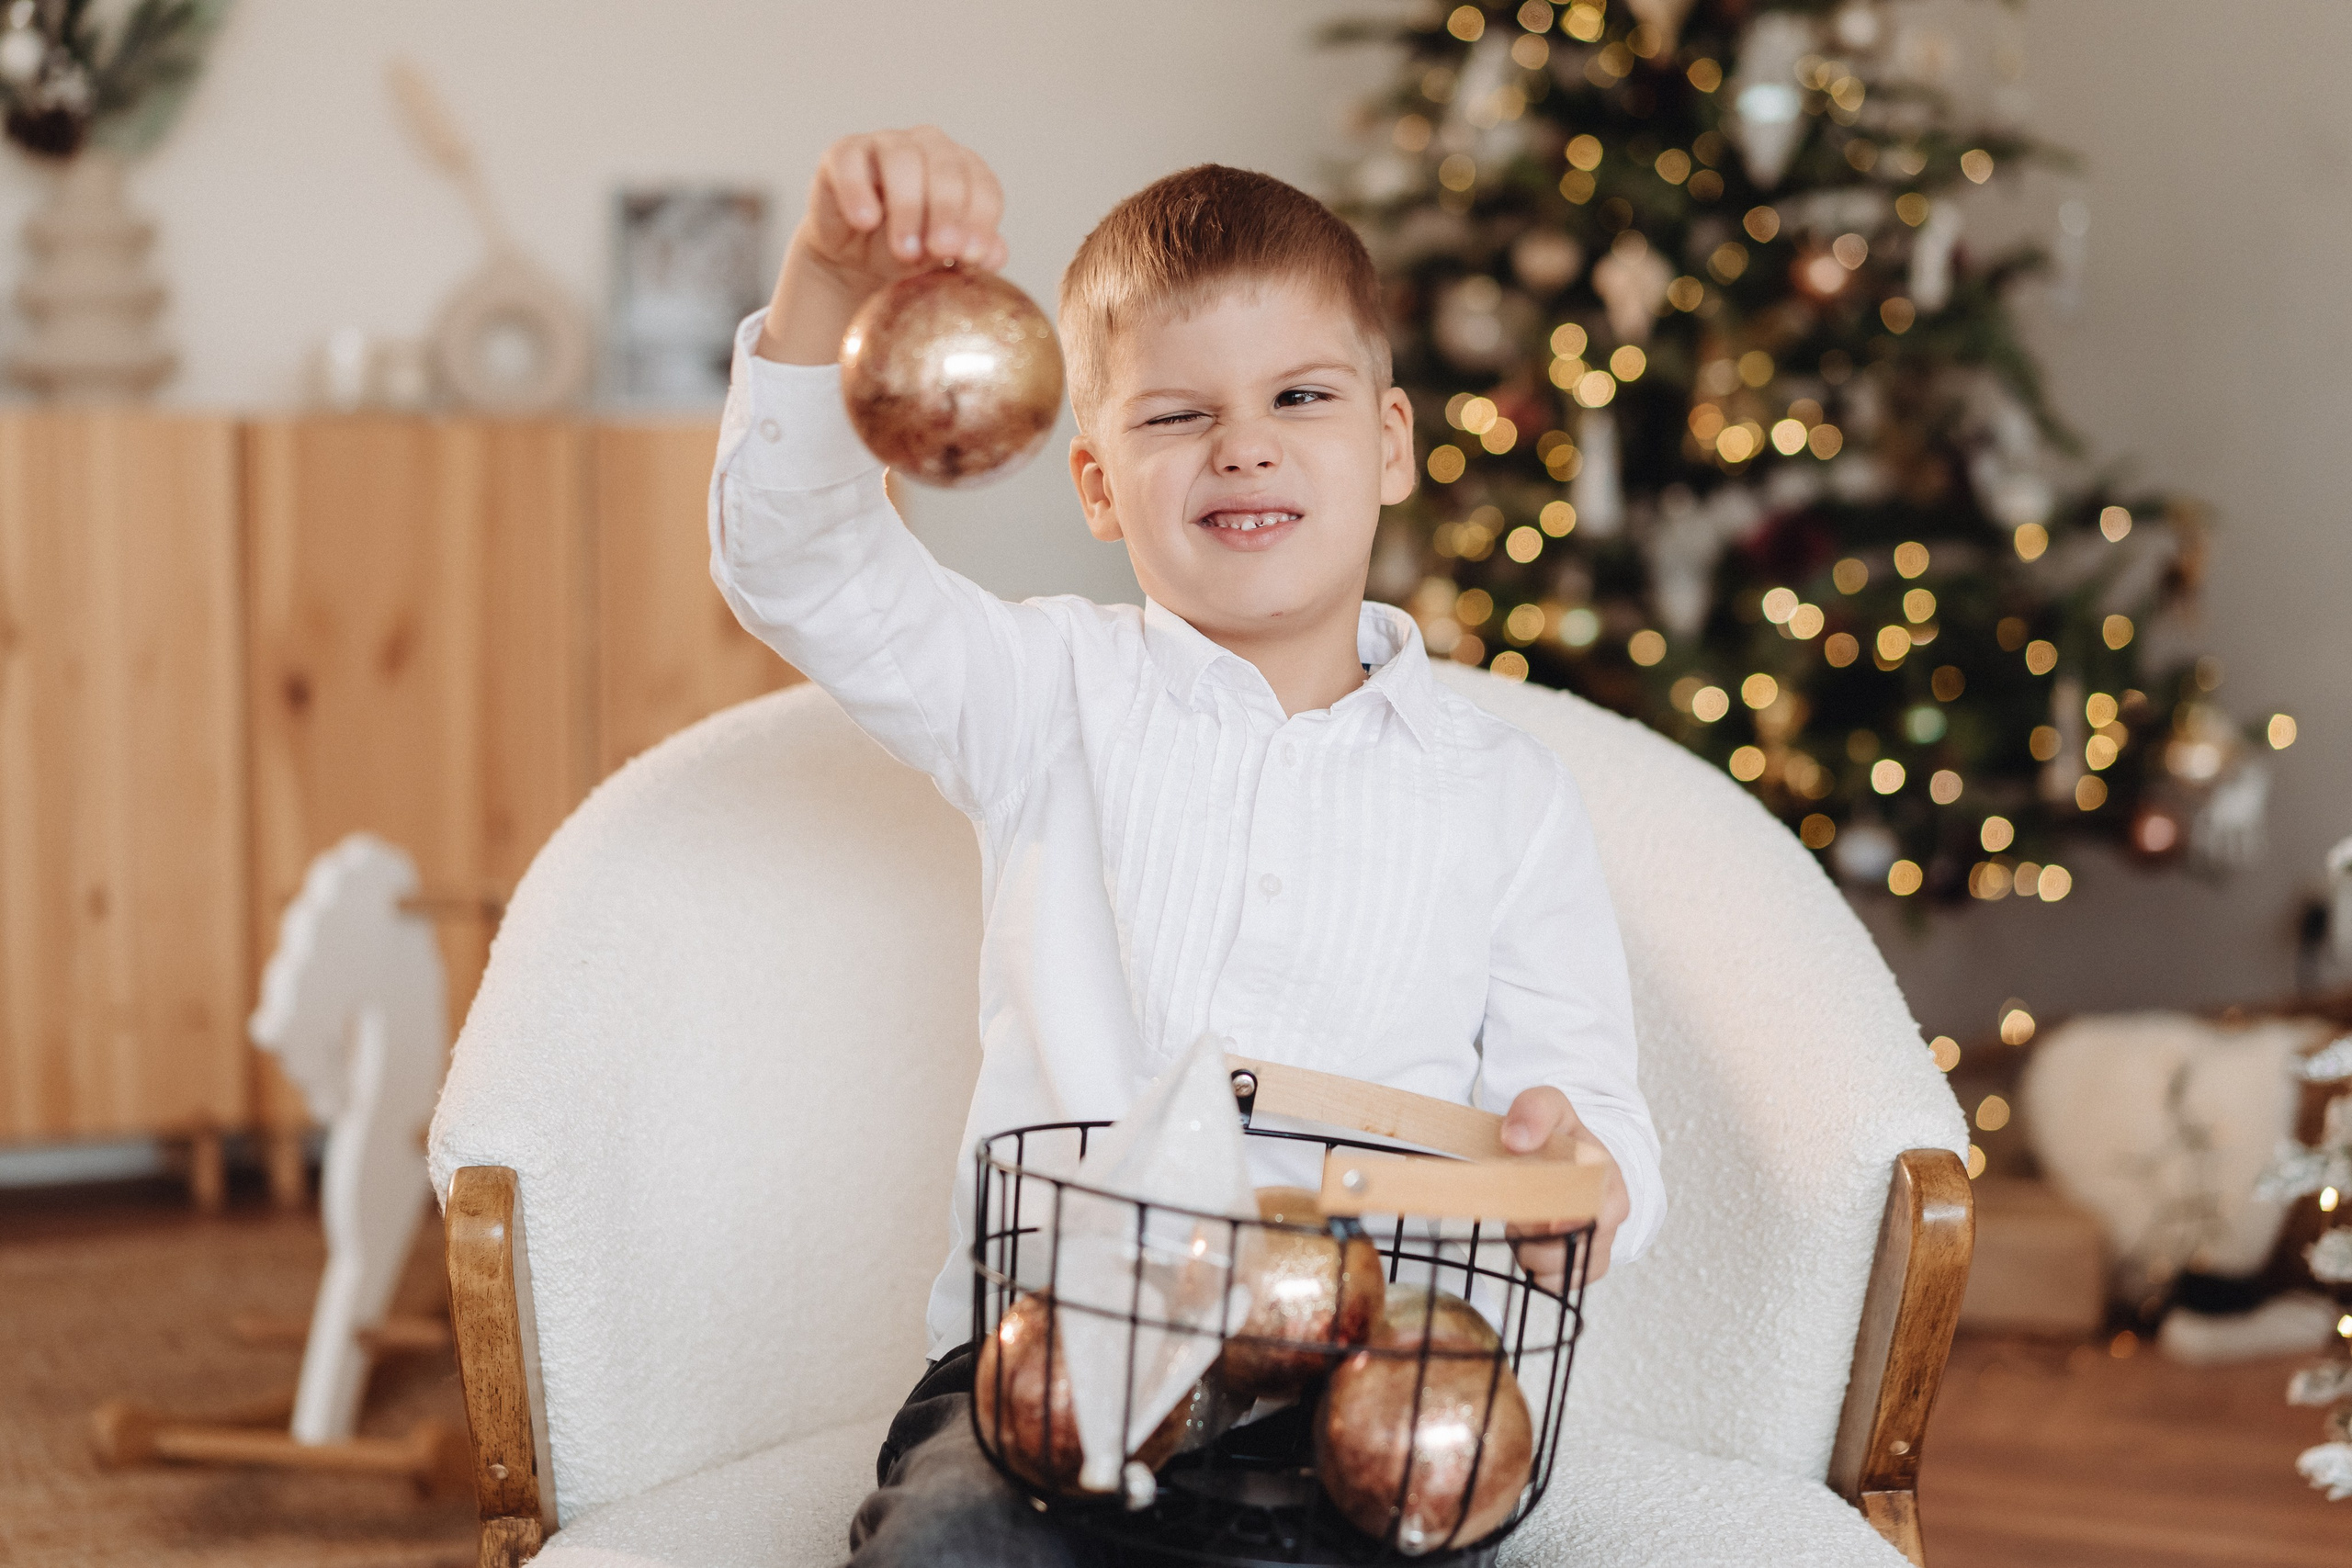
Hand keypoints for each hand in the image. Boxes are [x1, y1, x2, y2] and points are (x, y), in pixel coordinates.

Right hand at [757, 126, 1010, 365]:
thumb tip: (995, 255)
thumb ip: (971, 253)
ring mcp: (884, 144)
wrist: (855, 260)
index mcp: (962, 168)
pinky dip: (858, 190)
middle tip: (941, 251)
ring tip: (906, 251)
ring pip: (902, 159)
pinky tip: (865, 221)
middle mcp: (927, 146)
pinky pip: (850, 162)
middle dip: (947, 212)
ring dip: (908, 207)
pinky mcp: (843, 154)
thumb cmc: (909, 250)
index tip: (973, 256)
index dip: (980, 219)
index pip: (982, 184)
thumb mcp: (943, 258)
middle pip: (946, 168)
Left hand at [1499, 1086, 1629, 1291]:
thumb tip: (1516, 1139)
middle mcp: (1611, 1219)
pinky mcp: (1583, 1267)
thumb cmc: (1562, 1135)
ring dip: (1529, 1249)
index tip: (1542, 1216)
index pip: (1601, 1214)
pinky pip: (1553, 1283)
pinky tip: (1529, 1239)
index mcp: (1610, 1182)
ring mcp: (1599, 1246)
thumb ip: (1534, 1111)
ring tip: (1524, 1219)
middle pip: (1571, 1247)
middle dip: (1534, 1232)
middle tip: (1520, 1207)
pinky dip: (1532, 1266)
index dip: (1568, 1219)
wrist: (1567, 1156)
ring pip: (1558, 1270)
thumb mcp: (1548, 1105)